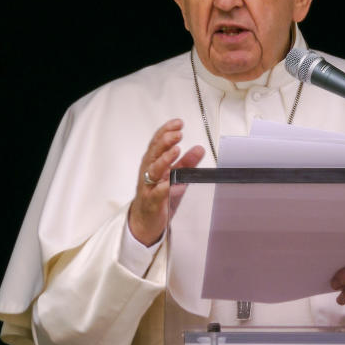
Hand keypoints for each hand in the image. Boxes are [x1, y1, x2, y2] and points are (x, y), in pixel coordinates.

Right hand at [128, 119, 205, 245]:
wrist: (145, 221)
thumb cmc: (159, 196)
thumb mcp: (176, 177)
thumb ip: (187, 163)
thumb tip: (199, 148)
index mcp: (153, 163)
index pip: (158, 143)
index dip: (167, 131)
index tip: (178, 123)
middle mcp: (148, 172)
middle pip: (155, 153)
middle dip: (166, 141)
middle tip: (178, 134)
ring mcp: (148, 187)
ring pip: (154, 170)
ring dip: (164, 159)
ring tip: (176, 150)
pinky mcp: (152, 202)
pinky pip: (156, 194)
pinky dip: (162, 187)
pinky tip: (169, 182)